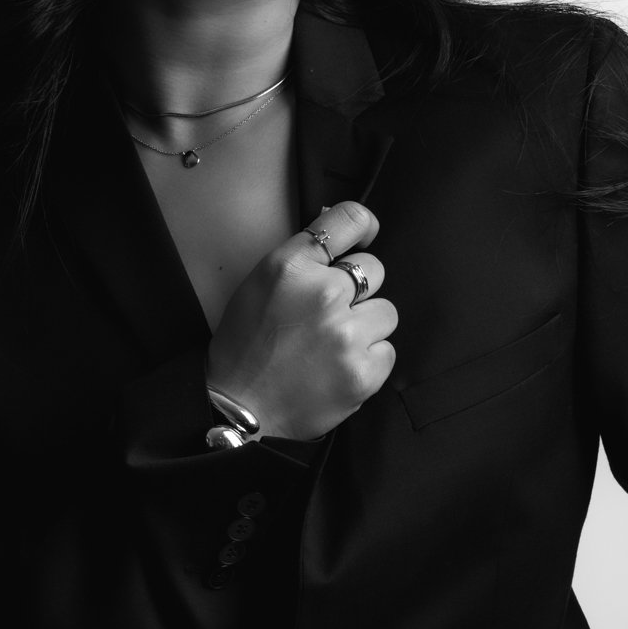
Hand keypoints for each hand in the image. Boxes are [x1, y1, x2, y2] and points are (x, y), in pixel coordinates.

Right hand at [205, 202, 397, 441]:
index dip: (364, 225)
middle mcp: (324, 294)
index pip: (349, 220)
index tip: (367, 234)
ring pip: (386, 312)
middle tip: (331, 313)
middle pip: (375, 269)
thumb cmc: (245, 347)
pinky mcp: (365, 372)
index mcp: (292, 268)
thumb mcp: (259, 285)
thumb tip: (343, 240)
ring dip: (367, 326)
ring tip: (334, 345)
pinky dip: (369, 360)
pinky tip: (339, 368)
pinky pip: (387, 350)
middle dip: (358, 289)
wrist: (240, 409)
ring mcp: (347, 335)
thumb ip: (302, 260)